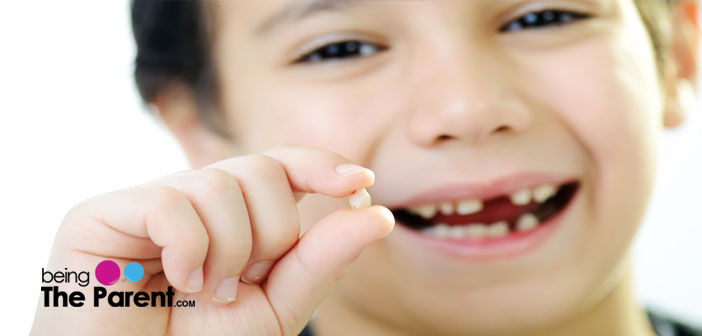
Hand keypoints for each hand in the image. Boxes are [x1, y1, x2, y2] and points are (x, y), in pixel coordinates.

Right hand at [31, 145, 393, 335]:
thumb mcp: (275, 309)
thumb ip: (321, 262)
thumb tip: (379, 214)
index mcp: (232, 218)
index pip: (281, 165)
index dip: (320, 164)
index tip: (362, 183)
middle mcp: (193, 200)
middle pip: (261, 170)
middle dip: (271, 235)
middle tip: (240, 284)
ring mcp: (147, 202)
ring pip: (221, 183)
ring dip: (229, 252)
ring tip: (204, 292)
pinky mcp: (101, 214)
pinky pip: (171, 202)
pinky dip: (189, 250)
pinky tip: (176, 280)